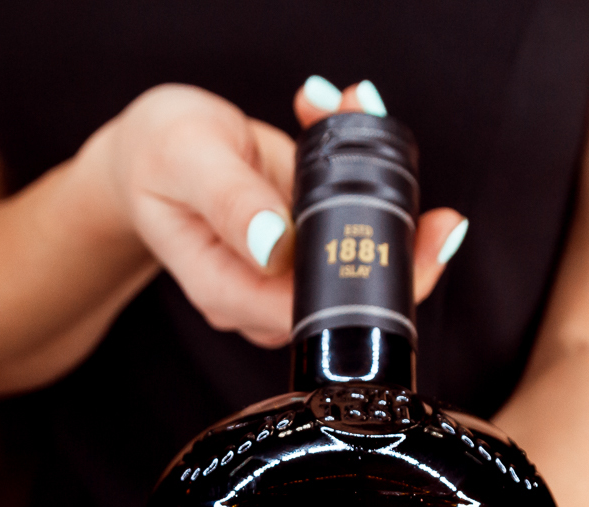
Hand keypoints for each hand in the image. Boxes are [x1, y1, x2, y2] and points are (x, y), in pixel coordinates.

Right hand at [75, 78, 467, 349]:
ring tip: (363, 110)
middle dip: (396, 245)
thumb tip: (276, 245)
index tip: (411, 249)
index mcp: (228, 290)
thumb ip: (229, 202)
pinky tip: (343, 113)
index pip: (310, 314)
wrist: (149, 149)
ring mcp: (287, 268)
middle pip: (347, 297)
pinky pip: (349, 216)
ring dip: (380, 187)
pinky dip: (359, 163)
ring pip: (354, 251)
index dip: (367, 290)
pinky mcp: (306, 238)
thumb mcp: (184, 163)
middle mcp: (263, 290)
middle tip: (439, 214)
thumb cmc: (155, 156)